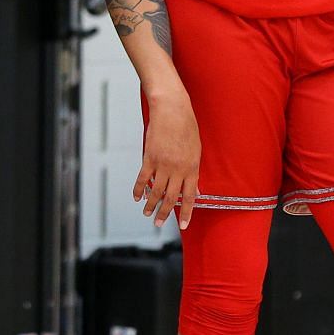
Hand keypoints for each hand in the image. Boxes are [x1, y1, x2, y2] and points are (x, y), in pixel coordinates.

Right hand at [136, 93, 199, 229]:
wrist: (172, 110)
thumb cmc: (187, 127)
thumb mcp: (196, 150)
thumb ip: (194, 171)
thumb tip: (195, 189)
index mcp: (192, 168)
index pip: (189, 196)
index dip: (186, 212)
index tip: (183, 225)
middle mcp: (178, 169)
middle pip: (171, 197)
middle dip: (165, 213)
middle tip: (159, 223)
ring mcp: (163, 164)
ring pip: (156, 191)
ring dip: (151, 205)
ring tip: (147, 214)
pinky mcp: (149, 158)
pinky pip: (143, 178)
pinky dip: (139, 189)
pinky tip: (137, 197)